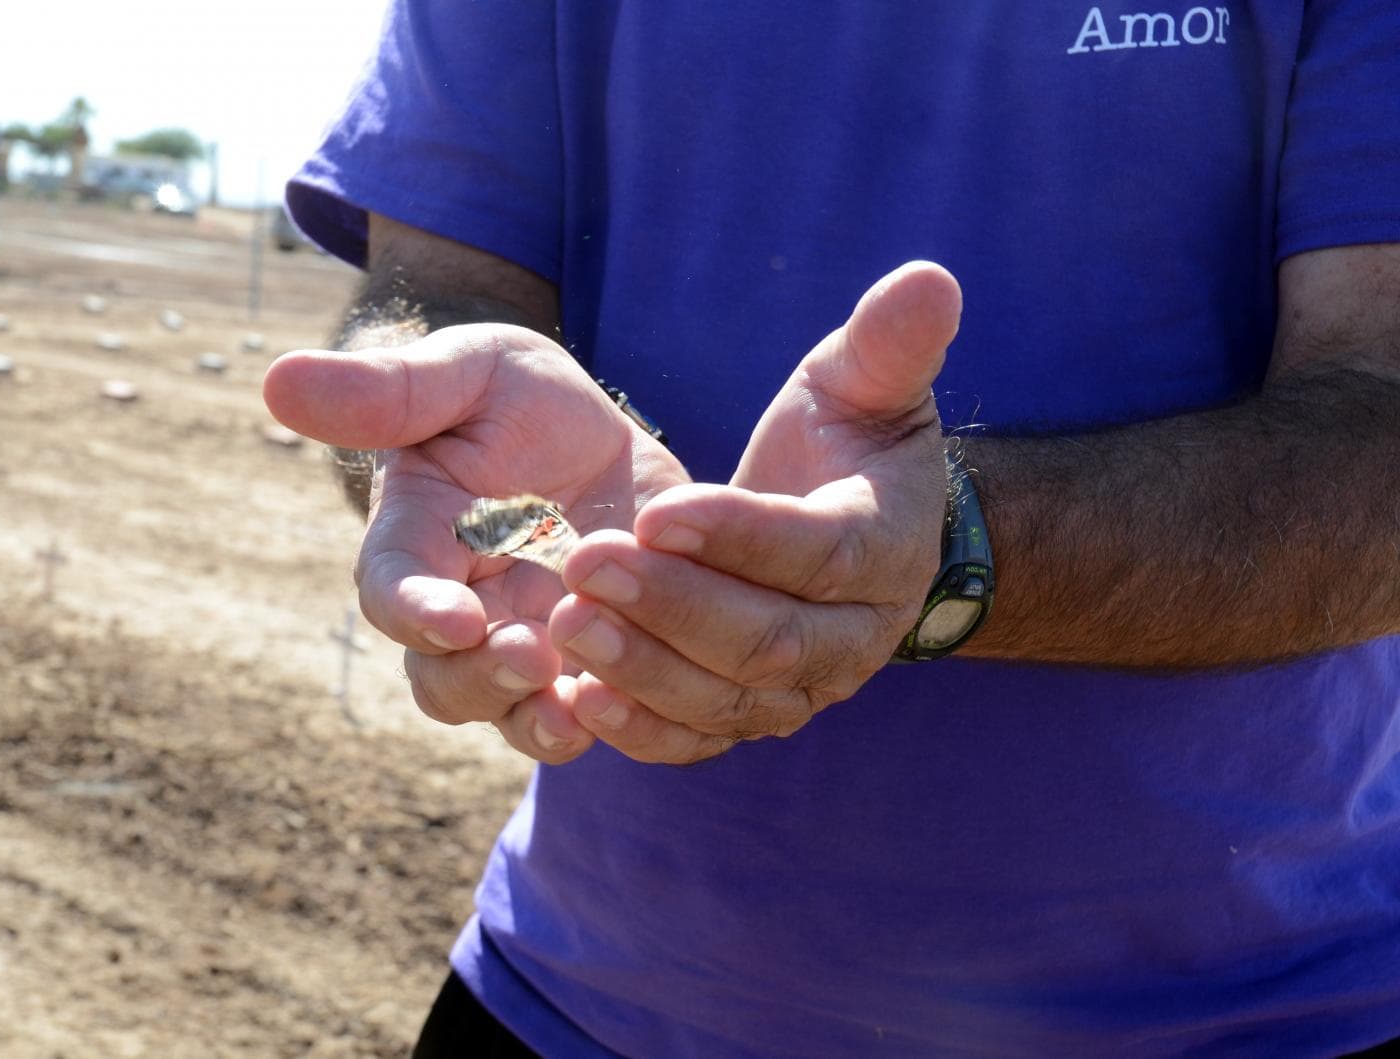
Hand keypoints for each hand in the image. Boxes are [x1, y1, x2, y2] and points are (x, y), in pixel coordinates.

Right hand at [262, 325, 686, 762]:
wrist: (594, 434)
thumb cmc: (511, 397)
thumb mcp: (466, 371)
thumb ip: (388, 389)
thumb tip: (277, 378)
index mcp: (417, 542)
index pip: (391, 591)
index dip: (415, 611)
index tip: (454, 616)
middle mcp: (461, 613)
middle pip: (444, 681)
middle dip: (481, 679)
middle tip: (530, 654)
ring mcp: (526, 648)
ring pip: (513, 716)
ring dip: (538, 720)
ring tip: (576, 706)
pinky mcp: (595, 666)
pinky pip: (597, 718)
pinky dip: (614, 721)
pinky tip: (646, 705)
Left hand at [549, 262, 961, 763]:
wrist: (835, 523)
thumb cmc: (841, 443)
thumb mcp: (861, 385)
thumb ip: (887, 343)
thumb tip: (929, 279)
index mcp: (887, 550)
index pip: (819, 554)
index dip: (741, 537)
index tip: (656, 509)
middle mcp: (854, 638)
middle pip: (768, 640)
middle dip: (674, 605)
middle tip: (585, 563)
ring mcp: (801, 691)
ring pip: (728, 700)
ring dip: (644, 668)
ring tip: (568, 623)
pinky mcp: (748, 718)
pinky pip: (697, 740)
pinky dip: (640, 731)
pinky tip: (575, 699)